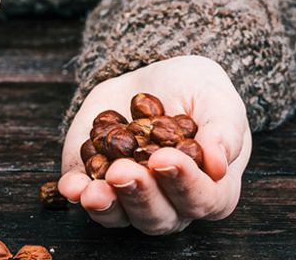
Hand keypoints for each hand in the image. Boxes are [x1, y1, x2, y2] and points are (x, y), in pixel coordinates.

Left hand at [58, 56, 251, 234]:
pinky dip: (78, 194)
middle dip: (140, 195)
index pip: (204, 200)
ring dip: (108, 204)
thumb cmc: (195, 92)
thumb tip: (218, 165)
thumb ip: (223, 131)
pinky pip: (86, 198)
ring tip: (97, 187)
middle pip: (159, 216)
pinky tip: (72, 187)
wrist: (151, 79)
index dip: (185, 184)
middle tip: (125, 170)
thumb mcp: (216, 99)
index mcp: (209, 187)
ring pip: (121, 216)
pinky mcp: (95, 182)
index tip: (165, 159)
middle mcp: (170, 202)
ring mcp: (130, 197)